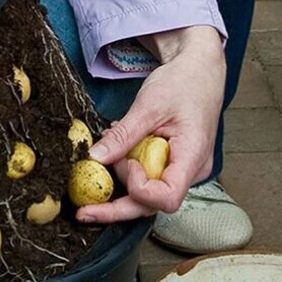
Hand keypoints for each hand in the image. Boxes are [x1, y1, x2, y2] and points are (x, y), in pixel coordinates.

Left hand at [76, 26, 225, 222]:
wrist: (199, 72)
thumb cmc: (184, 83)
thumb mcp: (149, 105)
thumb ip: (124, 135)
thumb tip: (96, 158)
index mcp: (193, 158)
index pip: (166, 198)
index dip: (140, 189)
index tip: (128, 163)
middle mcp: (191, 172)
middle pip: (152, 205)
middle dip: (115, 207)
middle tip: (83, 210)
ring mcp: (182, 171)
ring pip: (147, 195)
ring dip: (121, 182)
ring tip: (107, 156)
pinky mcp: (171, 166)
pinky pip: (147, 178)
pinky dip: (127, 169)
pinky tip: (117, 153)